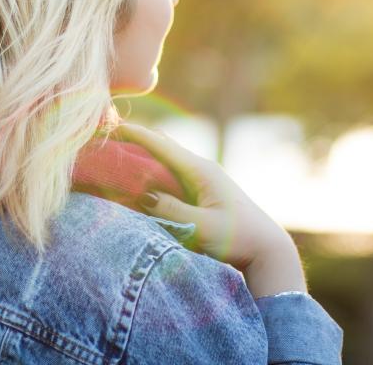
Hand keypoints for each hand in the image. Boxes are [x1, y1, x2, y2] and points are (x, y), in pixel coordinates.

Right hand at [114, 122, 306, 296]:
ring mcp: (202, 181)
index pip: (161, 145)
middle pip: (162, 148)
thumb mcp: (201, 228)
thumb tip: (142, 194)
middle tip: (106, 139)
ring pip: (165, 162)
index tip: (110, 124)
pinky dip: (152, 174)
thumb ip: (171, 210)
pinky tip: (138, 178)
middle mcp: (201, 170)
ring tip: (114, 155)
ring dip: (142, 158)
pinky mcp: (202, 194)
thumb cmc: (238, 239)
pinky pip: (171, 177)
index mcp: (201, 171)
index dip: (134, 134)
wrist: (267, 249)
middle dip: (135, 141)